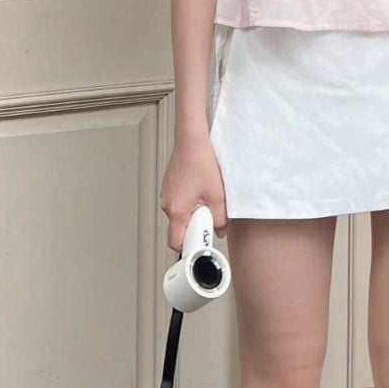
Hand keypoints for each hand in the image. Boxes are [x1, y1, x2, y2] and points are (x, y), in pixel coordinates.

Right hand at [161, 120, 228, 251]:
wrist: (192, 139)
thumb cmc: (201, 161)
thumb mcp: (218, 195)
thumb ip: (221, 218)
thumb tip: (220, 229)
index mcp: (177, 210)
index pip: (177, 242)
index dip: (190, 248)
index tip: (202, 248)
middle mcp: (168, 204)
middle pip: (179, 229)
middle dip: (195, 228)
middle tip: (210, 219)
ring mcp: (167, 194)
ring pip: (180, 215)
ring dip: (194, 213)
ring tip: (207, 198)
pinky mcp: (170, 186)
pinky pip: (180, 202)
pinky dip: (190, 202)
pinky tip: (201, 189)